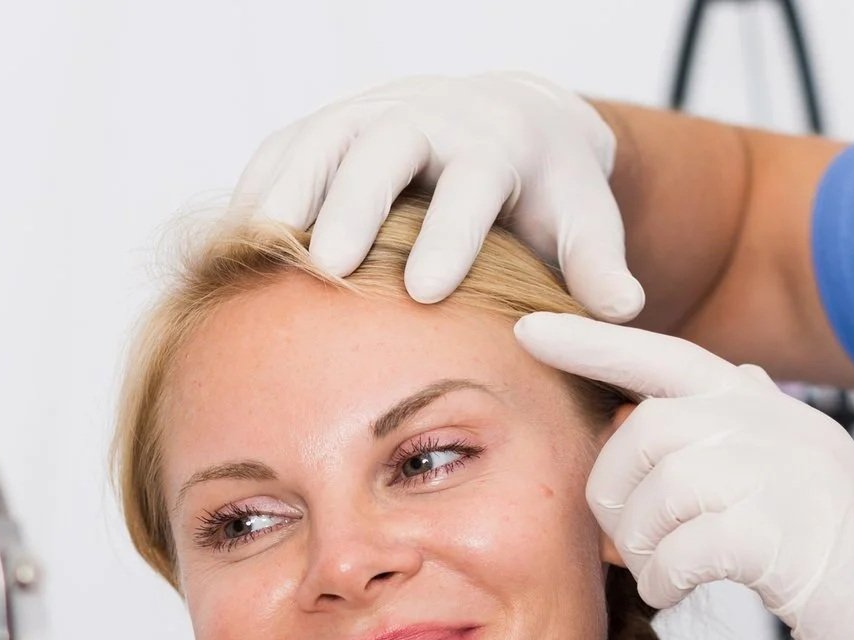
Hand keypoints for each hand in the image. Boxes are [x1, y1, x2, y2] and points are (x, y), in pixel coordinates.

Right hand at [230, 71, 642, 317]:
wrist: (510, 124)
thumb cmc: (545, 192)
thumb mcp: (583, 221)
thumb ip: (597, 265)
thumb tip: (622, 311)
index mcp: (498, 143)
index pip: (474, 179)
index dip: (450, 230)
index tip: (426, 289)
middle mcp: (430, 117)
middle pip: (386, 147)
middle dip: (354, 202)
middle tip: (328, 266)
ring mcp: (370, 115)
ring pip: (321, 141)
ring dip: (288, 194)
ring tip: (260, 255)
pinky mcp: (325, 129)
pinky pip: (280, 151)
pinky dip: (254, 195)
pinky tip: (231, 250)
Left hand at [515, 312, 853, 639]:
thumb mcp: (802, 479)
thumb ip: (750, 434)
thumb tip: (708, 386)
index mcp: (772, 411)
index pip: (666, 356)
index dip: (594, 342)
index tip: (528, 329)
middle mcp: (781, 428)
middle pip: (644, 433)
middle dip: (609, 494)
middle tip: (621, 542)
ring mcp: (790, 478)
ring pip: (657, 489)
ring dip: (637, 544)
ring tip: (658, 573)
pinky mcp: (788, 540)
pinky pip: (682, 548)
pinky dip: (662, 579)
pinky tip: (677, 592)